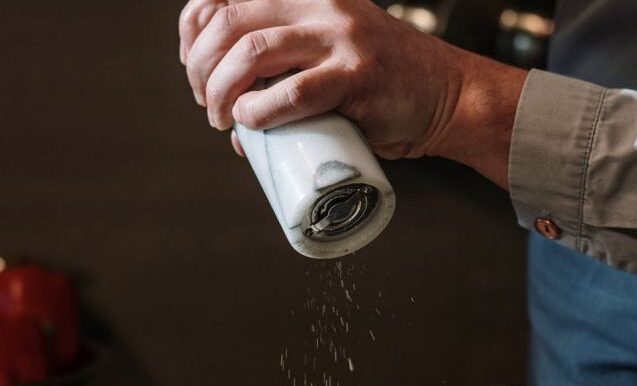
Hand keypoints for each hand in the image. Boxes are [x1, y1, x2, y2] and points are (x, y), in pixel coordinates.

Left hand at [179, 0, 526, 186]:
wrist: (443, 95)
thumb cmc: (378, 83)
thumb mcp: (327, 52)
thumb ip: (285, 69)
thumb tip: (233, 119)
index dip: (194, 28)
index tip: (193, 64)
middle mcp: (321, 3)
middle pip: (230, 22)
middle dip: (201, 68)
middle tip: (207, 103)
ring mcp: (341, 36)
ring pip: (252, 52)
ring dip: (220, 90)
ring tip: (222, 117)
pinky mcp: (357, 76)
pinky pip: (294, 91)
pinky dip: (259, 110)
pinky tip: (251, 122)